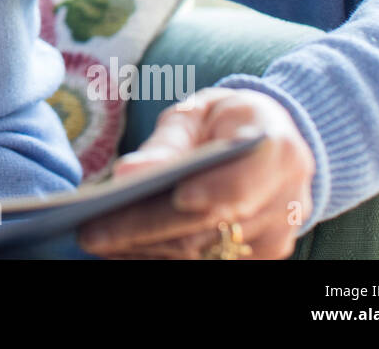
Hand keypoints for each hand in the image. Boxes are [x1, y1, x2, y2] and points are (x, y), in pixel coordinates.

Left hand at [77, 87, 315, 258]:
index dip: (215, 192)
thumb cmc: (222, 120)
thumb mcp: (196, 114)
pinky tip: (120, 249)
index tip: (177, 197)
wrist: (269, 140)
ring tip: (95, 241)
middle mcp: (286, 199)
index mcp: (276, 149)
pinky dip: (160, 257)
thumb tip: (129, 174)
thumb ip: (167, 144)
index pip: (246, 179)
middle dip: (150, 229)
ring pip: (206, 254)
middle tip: (93, 232)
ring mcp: (275, 236)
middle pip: (214, 225)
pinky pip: (207, 264)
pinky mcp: (260, 259)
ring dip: (147, 250)